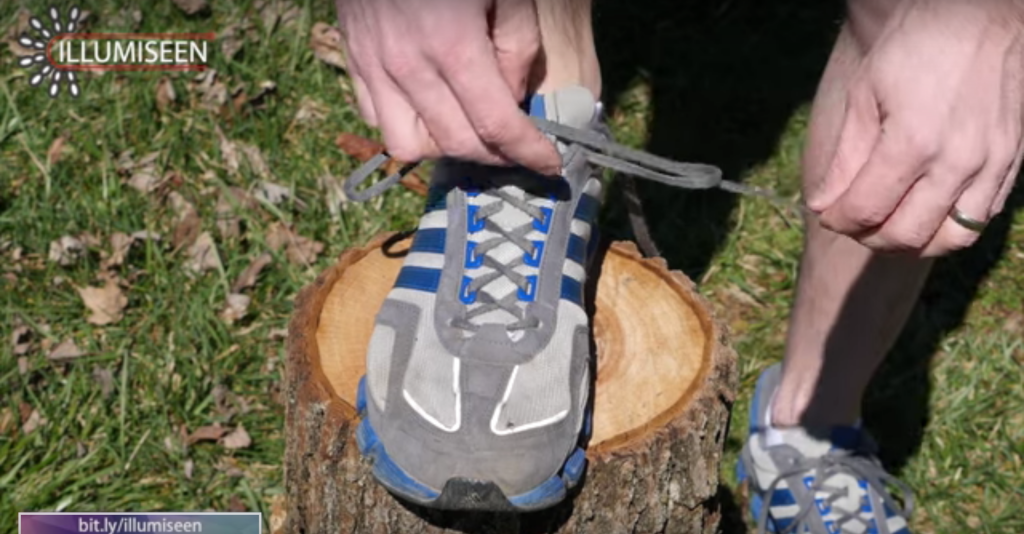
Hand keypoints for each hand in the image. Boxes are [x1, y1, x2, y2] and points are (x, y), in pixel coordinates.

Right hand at [335, 0, 560, 174]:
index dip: (529, 153)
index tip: (551, 165)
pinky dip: (408, 125)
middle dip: (498, 155)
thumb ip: (517, 44)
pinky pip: (376, 118)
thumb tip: (511, 96)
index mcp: (452, 44)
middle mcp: (408, 66)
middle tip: (520, 145)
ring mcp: (373, 65)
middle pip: (458, 144)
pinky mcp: (353, 57)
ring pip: (410, 145)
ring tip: (470, 128)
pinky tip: (431, 106)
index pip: (497, 125)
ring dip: (447, 146)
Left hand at [808, 0, 1023, 255]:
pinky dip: (950, 226)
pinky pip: (982, 216)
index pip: (866, 211)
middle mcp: (958, 161)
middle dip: (869, 237)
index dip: (839, 221)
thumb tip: (823, 206)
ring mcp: (991, 164)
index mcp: (914, 143)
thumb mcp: (864, 95)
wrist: (981, 14)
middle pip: (906, 235)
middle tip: (853, 223)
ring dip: (913, 242)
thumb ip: (844, 159)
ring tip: (888, 225)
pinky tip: (926, 210)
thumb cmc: (915, 47)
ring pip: (951, 238)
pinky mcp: (1012, 161)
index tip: (827, 214)